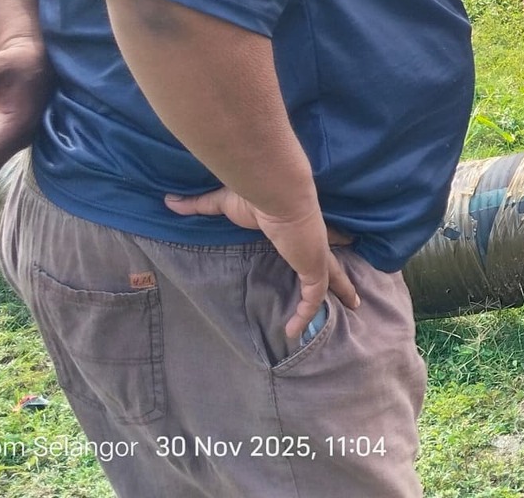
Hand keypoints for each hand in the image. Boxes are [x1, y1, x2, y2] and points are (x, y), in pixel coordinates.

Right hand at [166, 187, 357, 343]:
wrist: (276, 192)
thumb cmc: (255, 195)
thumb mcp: (223, 203)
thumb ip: (199, 206)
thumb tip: (169, 201)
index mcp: (298, 227)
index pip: (314, 239)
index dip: (322, 246)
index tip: (332, 249)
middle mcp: (313, 241)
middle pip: (333, 261)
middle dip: (343, 275)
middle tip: (353, 289)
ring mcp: (316, 255)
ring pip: (334, 279)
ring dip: (343, 291)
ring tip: (352, 304)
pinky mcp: (314, 268)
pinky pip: (312, 297)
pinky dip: (305, 313)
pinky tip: (293, 331)